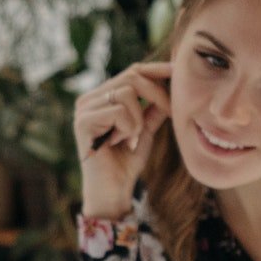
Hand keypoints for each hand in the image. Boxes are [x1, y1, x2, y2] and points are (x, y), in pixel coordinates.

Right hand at [75, 62, 171, 219]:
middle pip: (132, 76)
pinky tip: (121, 142)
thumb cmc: (126, 162)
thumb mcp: (145, 129)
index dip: (156, 70)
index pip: (131, 72)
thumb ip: (153, 108)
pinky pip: (119, 111)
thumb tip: (171, 83)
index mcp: (101, 98)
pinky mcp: (83, 121)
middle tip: (169, 113)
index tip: (178, 72)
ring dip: (138, 118)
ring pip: (127, 93)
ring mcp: (83, 109)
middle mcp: (88, 99)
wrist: (113, 190)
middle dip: (157, 93)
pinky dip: (129, 127)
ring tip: (130, 138)